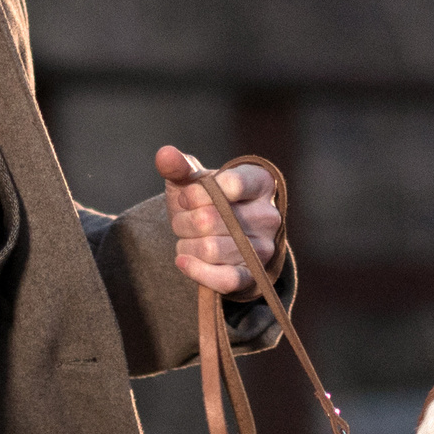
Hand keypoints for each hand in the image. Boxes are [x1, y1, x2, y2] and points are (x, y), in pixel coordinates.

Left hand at [157, 148, 281, 297]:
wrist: (220, 235)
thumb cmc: (206, 201)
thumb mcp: (193, 179)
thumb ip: (179, 166)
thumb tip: (164, 154)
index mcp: (261, 183)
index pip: (230, 185)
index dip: (196, 192)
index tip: (187, 196)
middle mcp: (269, 215)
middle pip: (210, 219)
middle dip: (184, 221)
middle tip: (184, 220)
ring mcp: (263, 248)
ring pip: (210, 249)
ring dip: (186, 244)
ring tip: (188, 239)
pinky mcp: (253, 275)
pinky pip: (226, 279)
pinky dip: (198, 271)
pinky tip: (182, 261)